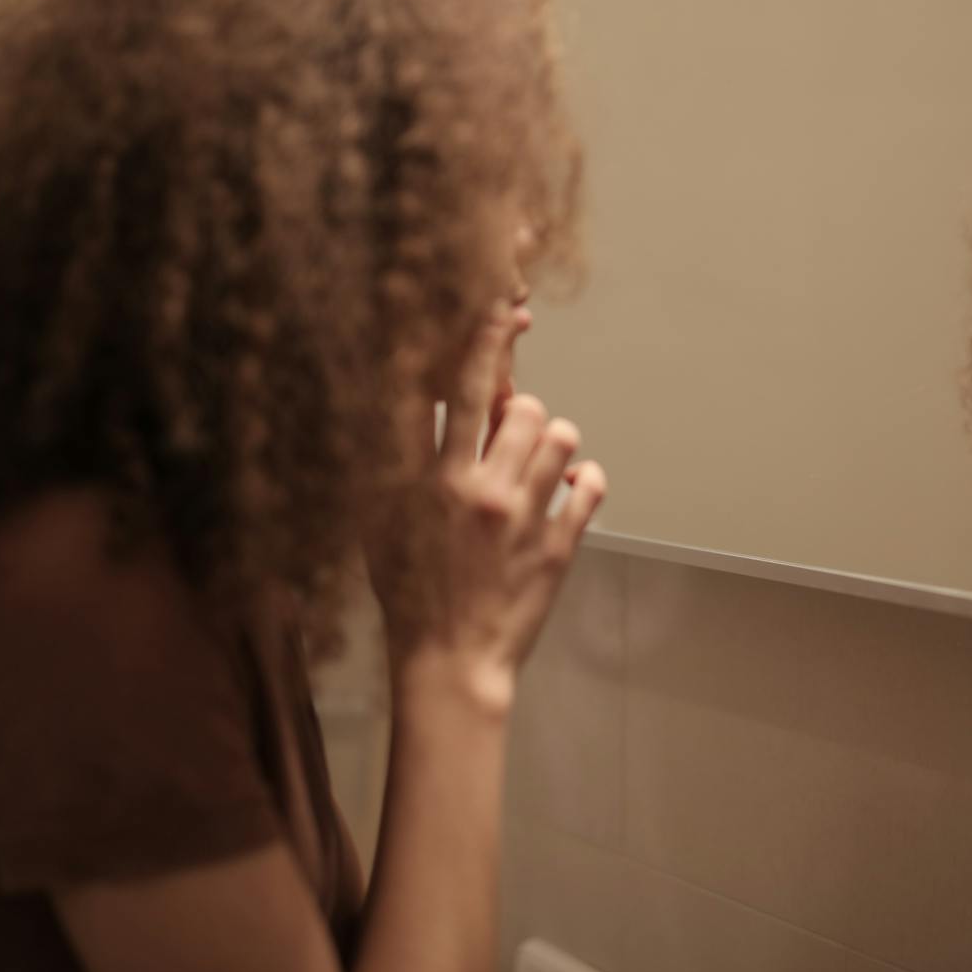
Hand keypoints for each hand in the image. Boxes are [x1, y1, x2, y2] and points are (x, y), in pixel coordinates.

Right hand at [371, 301, 607, 713]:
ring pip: (560, 434)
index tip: (495, 306)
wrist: (448, 664)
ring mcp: (523, 515)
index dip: (477, 343)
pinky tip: (572, 486)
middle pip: (517, 404)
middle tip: (513, 416)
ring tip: (539, 460)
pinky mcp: (560, 543)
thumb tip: (395, 405)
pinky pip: (591, 482)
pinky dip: (586, 478)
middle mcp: (475, 488)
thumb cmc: (408, 591)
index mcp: (426, 479)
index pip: (452, 390)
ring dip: (553, 439)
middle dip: (519, 400)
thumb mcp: (379, 522)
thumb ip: (391, 462)